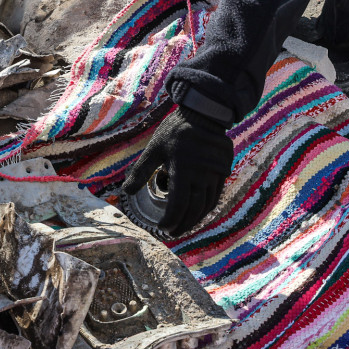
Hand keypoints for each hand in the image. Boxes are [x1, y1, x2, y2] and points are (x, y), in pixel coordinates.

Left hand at [123, 106, 233, 236]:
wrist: (204, 115)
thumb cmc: (175, 132)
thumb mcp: (154, 149)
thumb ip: (140, 171)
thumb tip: (126, 192)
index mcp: (183, 170)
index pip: (178, 205)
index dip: (171, 220)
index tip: (162, 227)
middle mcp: (202, 175)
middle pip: (194, 210)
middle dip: (183, 225)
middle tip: (173, 233)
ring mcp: (215, 175)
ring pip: (207, 205)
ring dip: (195, 219)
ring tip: (184, 226)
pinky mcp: (222, 173)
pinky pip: (215, 196)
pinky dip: (206, 209)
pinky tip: (197, 213)